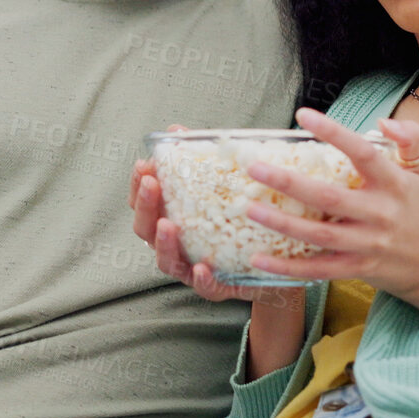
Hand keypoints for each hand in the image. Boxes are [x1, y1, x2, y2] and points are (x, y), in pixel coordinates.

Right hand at [130, 156, 296, 306]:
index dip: (138, 186)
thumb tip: (177, 129)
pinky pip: (205, 287)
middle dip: (146, 206)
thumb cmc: (241, 215)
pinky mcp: (218, 287)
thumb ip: (199, 158)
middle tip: (151, 184)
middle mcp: (176, 245)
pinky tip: (203, 268)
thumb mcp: (224, 183)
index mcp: (173, 218)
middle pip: (146, 230)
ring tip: (167, 225)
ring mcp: (192, 268)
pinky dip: (201, 278)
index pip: (144, 203)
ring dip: (163, 243)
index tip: (142, 165)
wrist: (280, 255)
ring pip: (167, 261)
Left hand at [241, 108, 418, 315]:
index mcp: (393, 183)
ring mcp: (368, 244)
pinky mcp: (357, 269)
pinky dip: (287, 266)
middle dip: (289, 183)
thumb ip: (409, 139)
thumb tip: (382, 122)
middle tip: (255, 169)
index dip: (333, 133)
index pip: (362, 152)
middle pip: (329, 197)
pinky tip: (258, 258)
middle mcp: (380, 213)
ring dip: (281, 223)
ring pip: (319, 234)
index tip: (303, 115)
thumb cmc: (418, 210)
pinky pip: (318, 269)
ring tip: (250, 208)